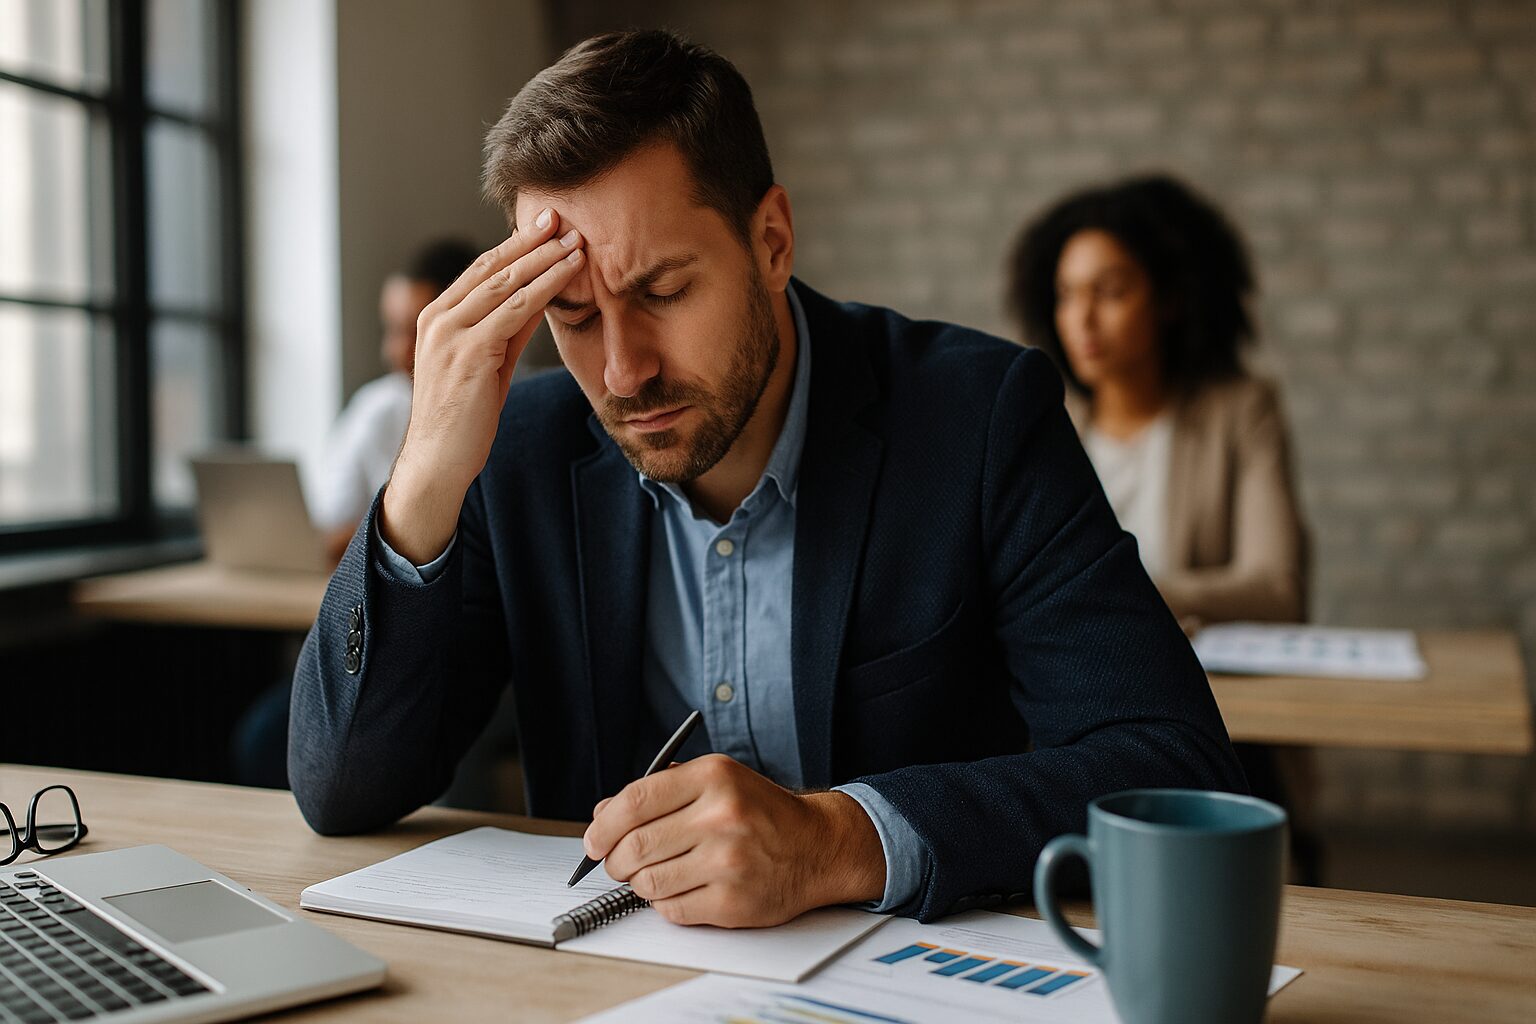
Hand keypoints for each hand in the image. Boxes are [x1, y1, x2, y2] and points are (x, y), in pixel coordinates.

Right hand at [380, 211, 585, 563]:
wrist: (437, 461)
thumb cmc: (462, 418)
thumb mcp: (486, 365)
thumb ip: (506, 331)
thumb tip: (539, 300)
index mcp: (437, 317)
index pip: (481, 269)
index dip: (514, 245)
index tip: (544, 225)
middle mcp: (438, 317)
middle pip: (492, 267)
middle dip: (531, 240)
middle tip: (563, 216)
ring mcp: (451, 333)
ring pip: (506, 282)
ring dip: (544, 258)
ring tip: (576, 239)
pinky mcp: (469, 352)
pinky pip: (515, 309)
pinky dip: (545, 286)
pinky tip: (568, 272)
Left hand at [583, 754, 886, 927]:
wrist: (817, 847)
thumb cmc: (761, 813)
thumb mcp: (717, 780)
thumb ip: (660, 791)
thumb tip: (602, 815)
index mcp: (714, 777)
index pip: (634, 802)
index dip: (603, 826)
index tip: (594, 839)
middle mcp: (721, 817)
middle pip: (634, 846)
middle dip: (615, 859)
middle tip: (618, 861)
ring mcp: (728, 862)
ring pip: (647, 882)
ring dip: (640, 883)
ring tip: (655, 873)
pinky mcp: (732, 901)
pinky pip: (671, 910)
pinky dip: (666, 903)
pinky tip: (683, 888)